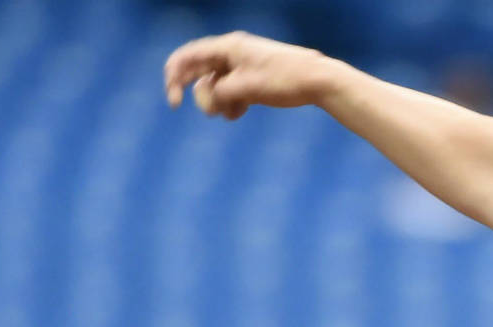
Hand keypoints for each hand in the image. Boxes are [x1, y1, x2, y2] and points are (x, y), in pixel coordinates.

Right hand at [164, 31, 337, 119]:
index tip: (174, 102)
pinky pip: (232, 91)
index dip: (174, 77)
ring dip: (218, 101)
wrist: (318, 81)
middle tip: (206, 112)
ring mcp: (243, 66)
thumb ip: (219, 94)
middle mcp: (233, 53)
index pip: (188, 57)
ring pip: (217, 84)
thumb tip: (208, 103)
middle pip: (201, 71)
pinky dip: (231, 103)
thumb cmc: (284, 79)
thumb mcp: (246, 88)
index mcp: (228, 47)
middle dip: (199, 93)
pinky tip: (238, 114)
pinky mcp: (254, 78)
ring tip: (231, 114)